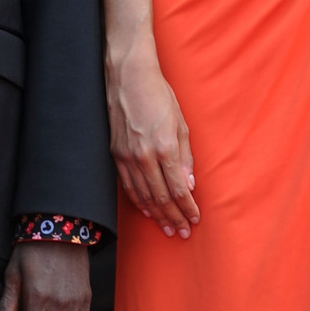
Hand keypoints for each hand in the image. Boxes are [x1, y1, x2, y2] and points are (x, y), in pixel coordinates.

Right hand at [106, 51, 199, 236]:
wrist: (128, 78)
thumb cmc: (159, 96)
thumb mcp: (181, 123)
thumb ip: (185, 156)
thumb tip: (189, 184)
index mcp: (164, 147)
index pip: (178, 189)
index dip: (187, 208)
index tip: (194, 218)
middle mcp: (144, 156)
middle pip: (161, 197)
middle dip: (173, 217)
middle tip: (182, 232)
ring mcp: (127, 157)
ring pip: (143, 196)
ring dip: (156, 214)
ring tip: (166, 227)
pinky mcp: (115, 154)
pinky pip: (128, 186)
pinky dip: (138, 201)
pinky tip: (146, 210)